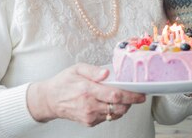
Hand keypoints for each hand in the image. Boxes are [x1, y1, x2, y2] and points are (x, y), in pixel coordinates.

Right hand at [27, 63, 145, 125]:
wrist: (50, 100)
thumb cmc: (64, 82)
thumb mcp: (77, 69)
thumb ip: (93, 70)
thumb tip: (106, 73)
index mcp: (87, 90)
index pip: (115, 95)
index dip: (131, 95)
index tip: (141, 93)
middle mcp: (89, 105)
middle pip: (118, 107)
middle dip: (131, 102)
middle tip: (139, 96)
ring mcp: (89, 116)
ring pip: (115, 114)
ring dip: (123, 107)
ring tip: (125, 98)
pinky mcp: (89, 122)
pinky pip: (107, 118)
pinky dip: (113, 111)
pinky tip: (111, 103)